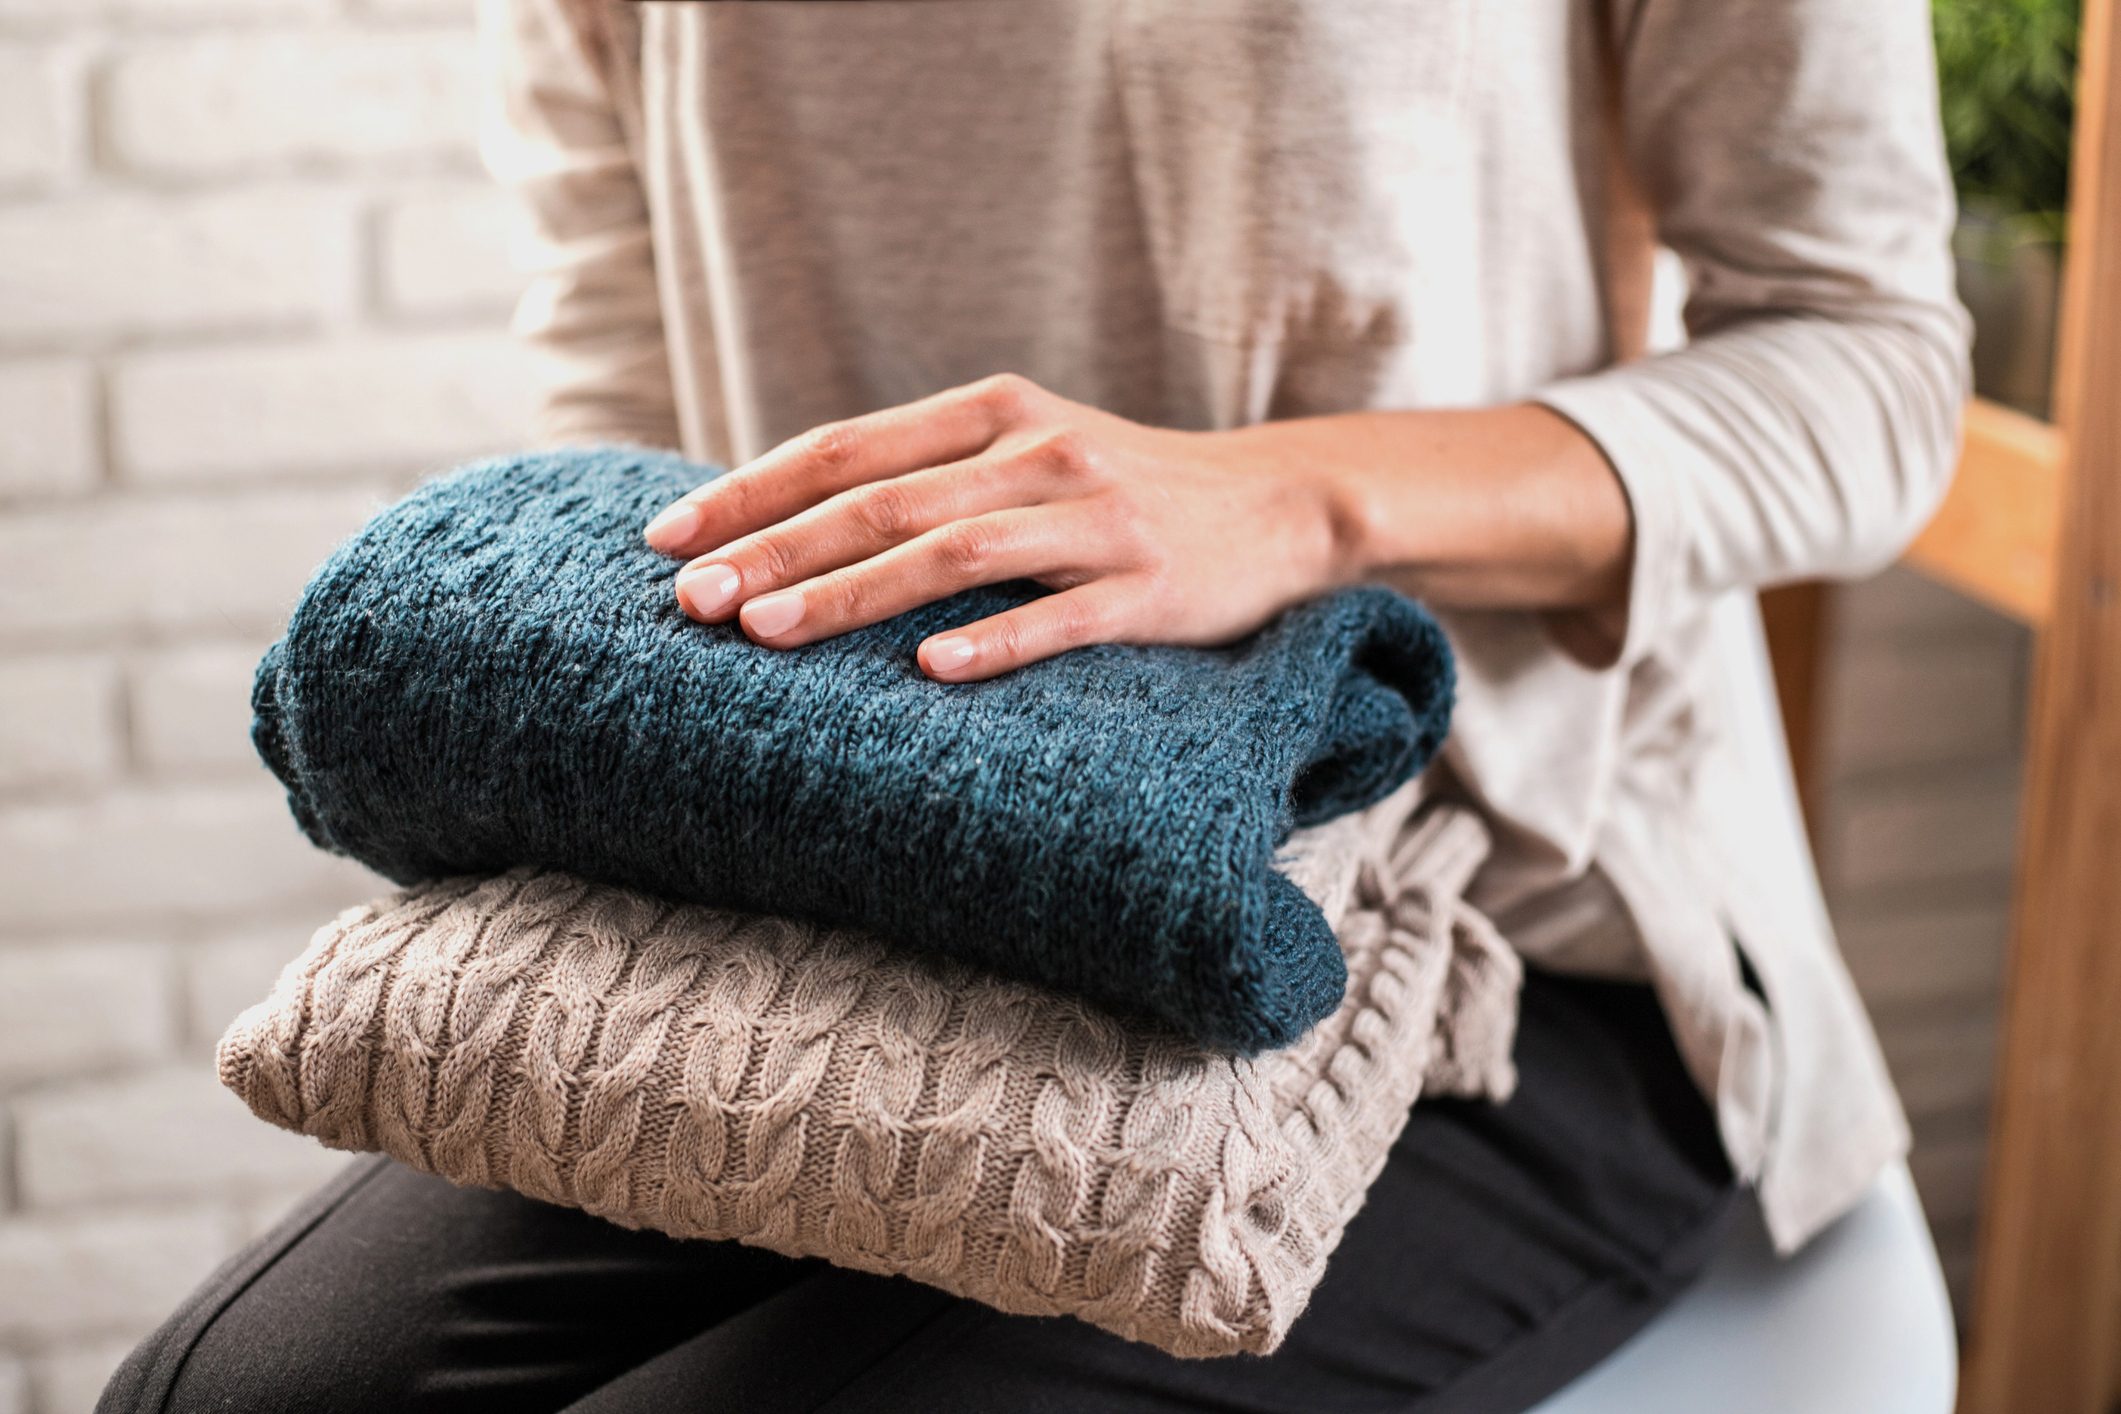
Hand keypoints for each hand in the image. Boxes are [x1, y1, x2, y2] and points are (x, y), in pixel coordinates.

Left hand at [641, 373, 1351, 680]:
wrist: (1273, 503)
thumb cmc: (1118, 487)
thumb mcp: (1022, 450)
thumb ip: (924, 473)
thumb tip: (785, 520)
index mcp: (991, 411)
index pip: (844, 449)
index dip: (750, 491)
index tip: (665, 537)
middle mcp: (1035, 451)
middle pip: (881, 501)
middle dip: (773, 550)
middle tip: (690, 600)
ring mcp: (1093, 518)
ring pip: (952, 554)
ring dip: (851, 594)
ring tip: (767, 633)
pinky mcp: (1146, 586)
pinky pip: (1059, 617)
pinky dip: (993, 642)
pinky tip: (929, 673)